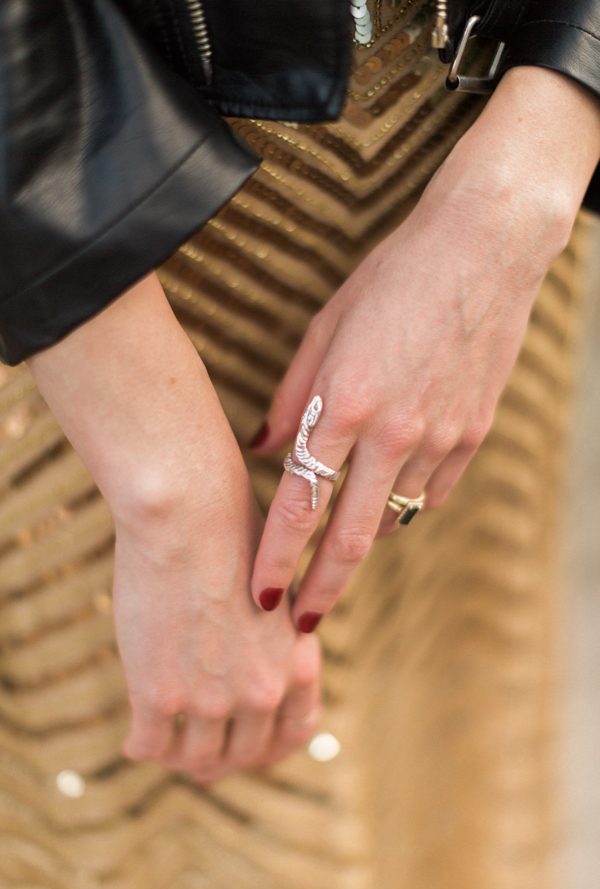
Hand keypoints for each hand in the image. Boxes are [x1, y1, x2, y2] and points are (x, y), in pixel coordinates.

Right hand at [114, 460, 320, 782]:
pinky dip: (141, 747)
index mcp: (297, 661)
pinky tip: (135, 737)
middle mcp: (262, 690)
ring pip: (196, 759)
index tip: (250, 746)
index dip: (271, 746)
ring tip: (164, 745)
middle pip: (244, 753)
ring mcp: (211, 698)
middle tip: (198, 756)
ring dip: (179, 758)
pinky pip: (150, 746)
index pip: (296, 730)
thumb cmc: (229, 533)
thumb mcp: (274, 591)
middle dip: (222, 759)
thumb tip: (252, 665)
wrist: (187, 513)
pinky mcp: (158, 694)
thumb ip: (272, 637)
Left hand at [248, 66, 599, 631]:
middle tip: (300, 625)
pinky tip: (387, 502)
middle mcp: (394, 431)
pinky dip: (404, 505)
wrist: (481, 251)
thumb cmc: (392, 281)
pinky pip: (432, 493)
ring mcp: (440, 437)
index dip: (276, 555)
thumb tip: (261, 446)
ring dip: (360, 543)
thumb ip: (292, 396)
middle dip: (321, 588)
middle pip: (350, 536)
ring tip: (337, 555)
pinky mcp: (473, 435)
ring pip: (393, 518)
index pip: (299, 501)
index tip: (259, 593)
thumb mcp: (325, 328)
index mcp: (345, 402)